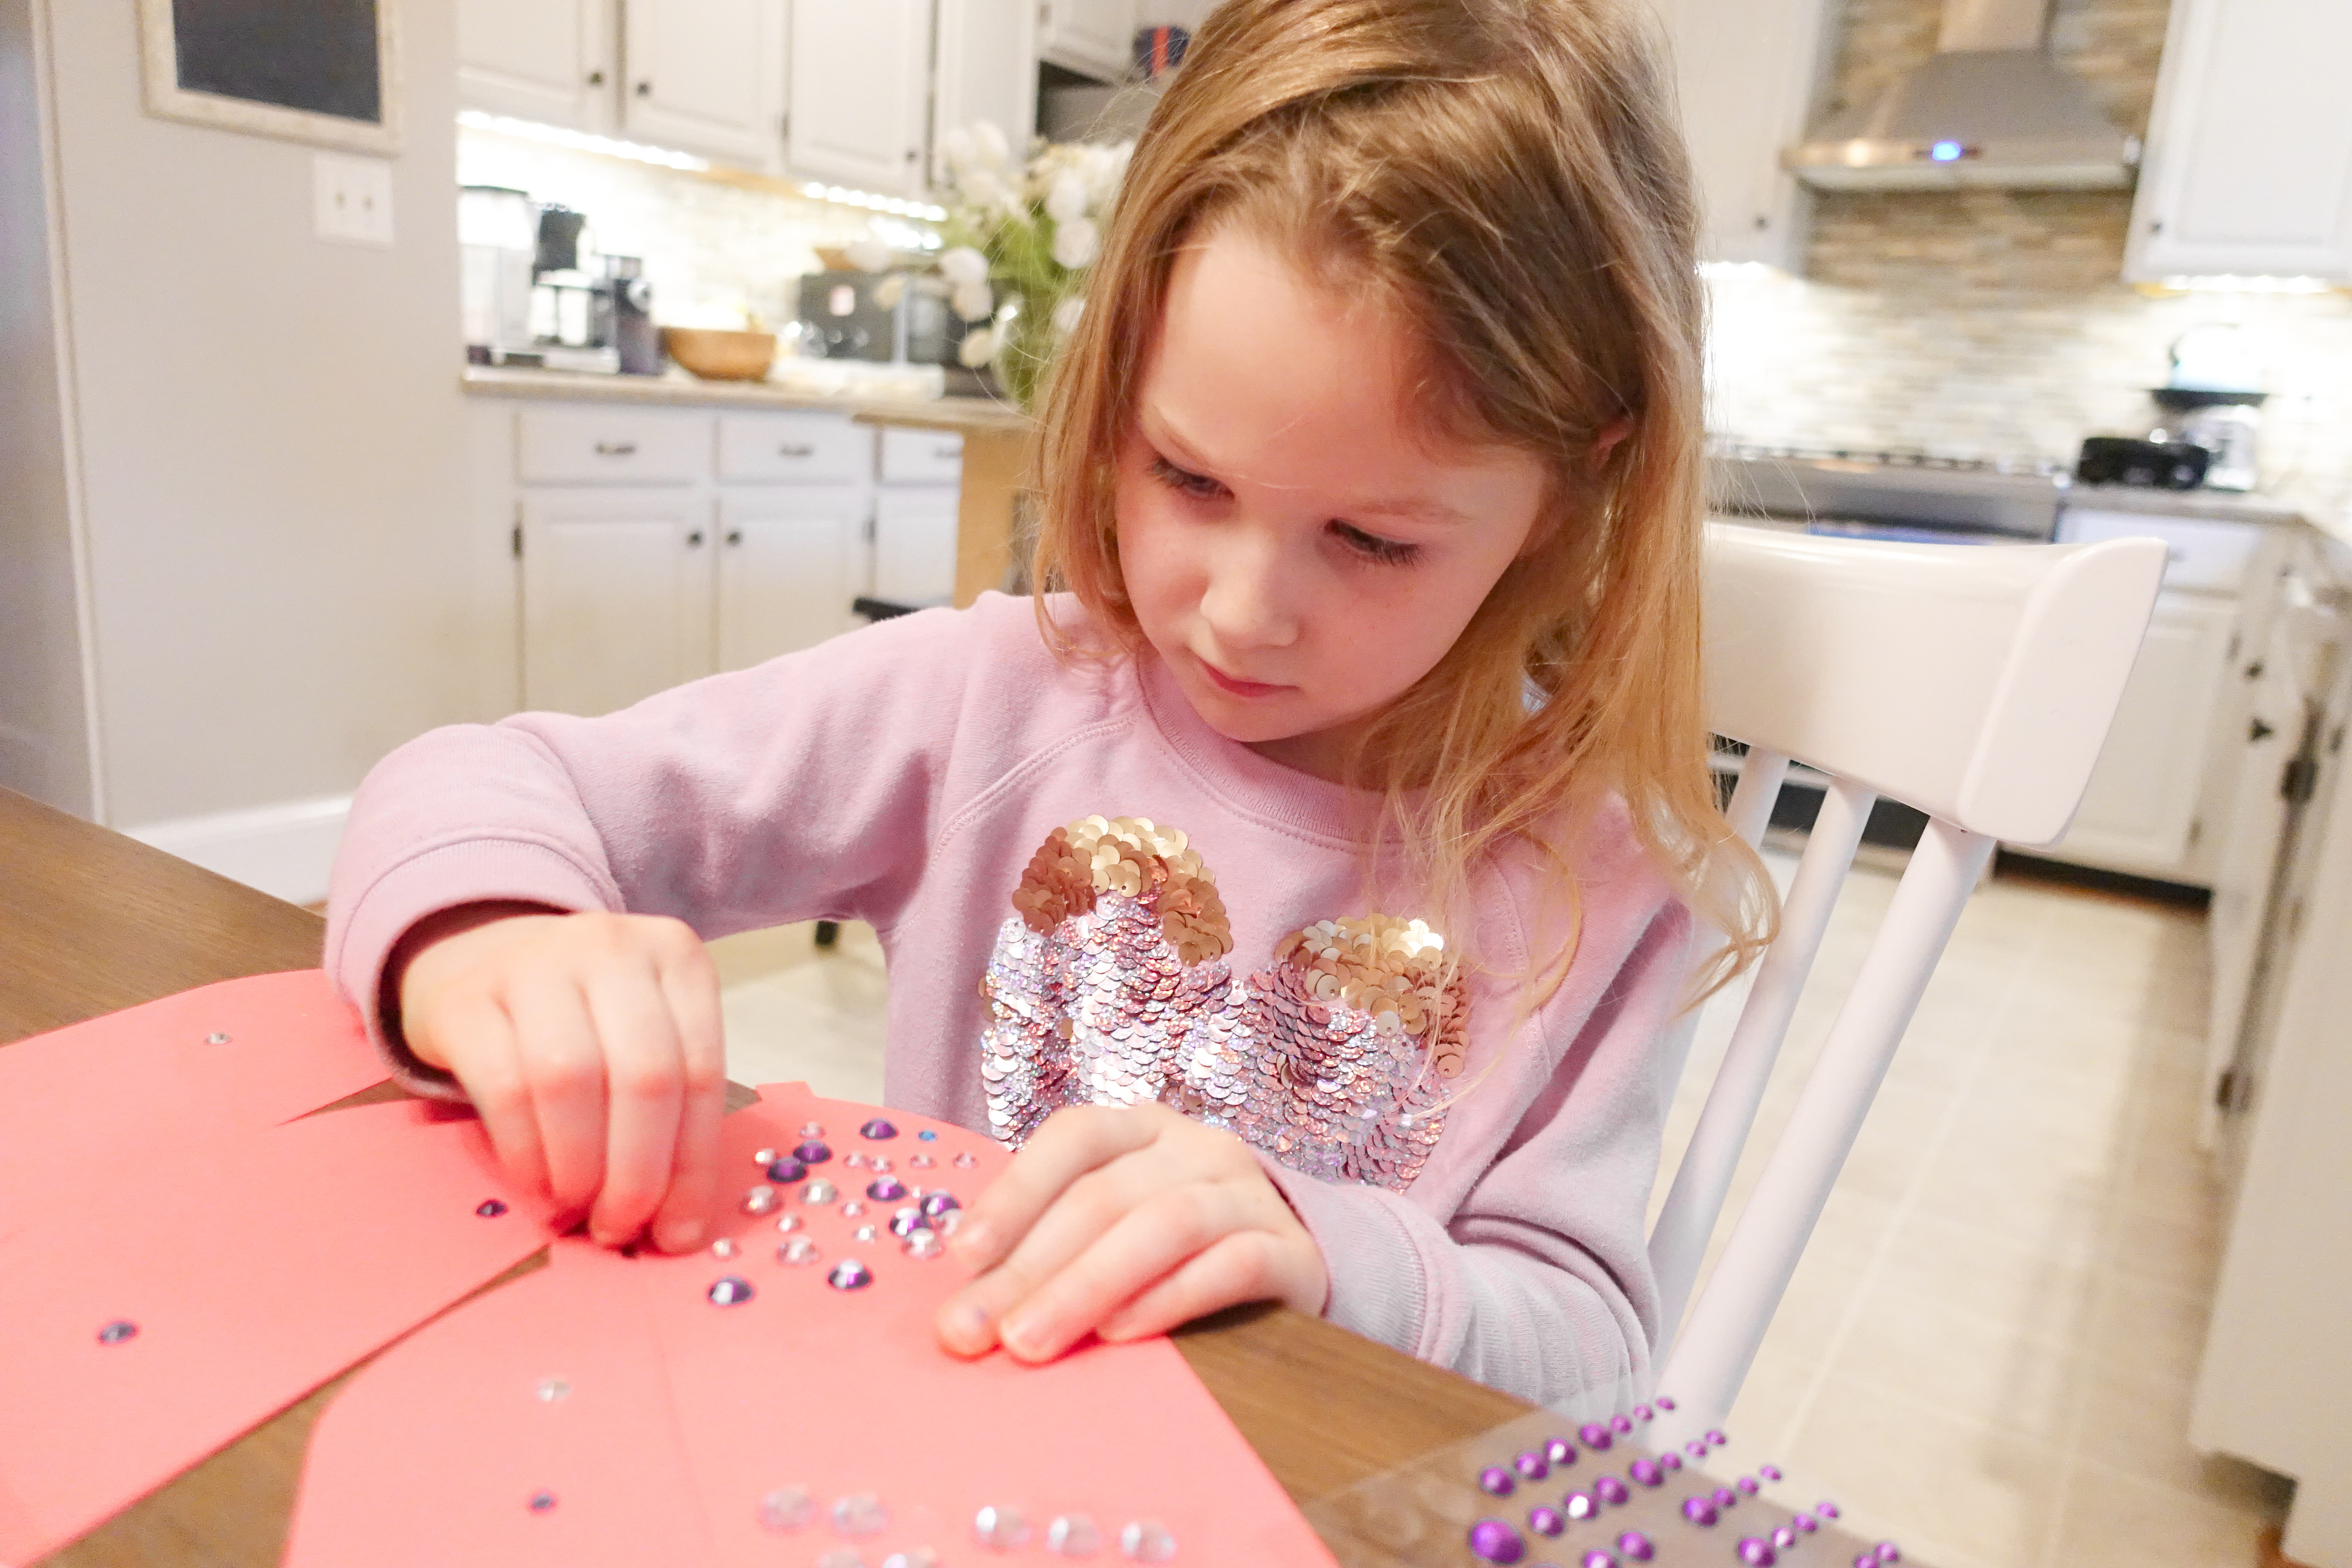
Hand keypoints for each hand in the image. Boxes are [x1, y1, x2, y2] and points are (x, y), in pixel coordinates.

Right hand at [390, 903, 726, 1254]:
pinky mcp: (465, 998)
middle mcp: (612, 947)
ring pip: (571, 1080)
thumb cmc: (584, 1019)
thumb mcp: (644, 1039)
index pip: (702, 1071)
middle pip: (644, 1075)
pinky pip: (504, 1086)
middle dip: (638, 1173)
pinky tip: (536, 1182)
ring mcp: (534, 962)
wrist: (481, 958)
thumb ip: (670, 1115)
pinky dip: (525, 1151)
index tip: (678, 1234)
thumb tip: (679, 1230)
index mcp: (676, 957)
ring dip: (579, 1166)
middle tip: (619, 1227)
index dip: (693, 1165)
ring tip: (576, 1206)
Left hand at [933, 1102, 1327, 1362]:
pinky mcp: (1293, 1252)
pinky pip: (1231, 1264)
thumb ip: (1052, 1247)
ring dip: (1086, 1285)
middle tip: (973, 1332)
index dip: (1014, 1193)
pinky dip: (1170, 1297)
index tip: (962, 1257)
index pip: (1074, 1138)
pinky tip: (1120, 1334)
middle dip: (1029, 1267)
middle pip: (1105, 1195)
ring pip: (1164, 1224)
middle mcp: (1197, 1147)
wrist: (1296, 1265)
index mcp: (1142, 1129)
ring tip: (1031, 1341)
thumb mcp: (1116, 1229)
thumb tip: (965, 1301)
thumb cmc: (1178, 1252)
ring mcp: (1249, 1194)